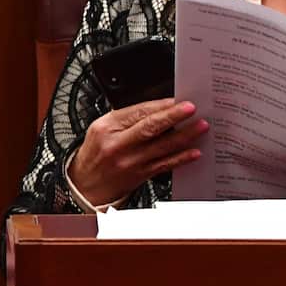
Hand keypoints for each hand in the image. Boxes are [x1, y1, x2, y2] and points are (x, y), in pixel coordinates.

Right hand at [69, 99, 208, 206]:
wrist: (85, 185)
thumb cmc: (96, 154)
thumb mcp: (101, 129)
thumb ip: (127, 118)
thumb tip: (160, 108)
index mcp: (106, 127)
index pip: (137, 112)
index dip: (161, 105)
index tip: (178, 100)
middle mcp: (117, 144)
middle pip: (149, 127)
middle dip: (173, 116)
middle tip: (191, 108)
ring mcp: (129, 162)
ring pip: (161, 146)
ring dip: (184, 136)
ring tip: (200, 126)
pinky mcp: (139, 175)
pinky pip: (164, 165)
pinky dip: (181, 158)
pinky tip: (194, 151)